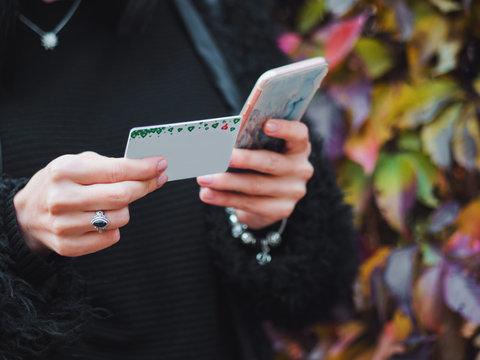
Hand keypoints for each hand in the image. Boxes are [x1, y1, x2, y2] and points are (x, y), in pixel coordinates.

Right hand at [13, 152, 167, 256]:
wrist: (29, 212)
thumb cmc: (62, 183)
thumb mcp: (79, 163)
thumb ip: (112, 165)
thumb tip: (150, 169)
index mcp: (65, 171)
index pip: (116, 171)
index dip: (144, 169)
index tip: (161, 164)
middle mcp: (62, 198)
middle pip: (121, 196)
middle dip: (144, 186)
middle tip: (155, 180)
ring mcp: (64, 225)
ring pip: (120, 217)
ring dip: (125, 208)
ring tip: (113, 202)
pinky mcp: (68, 245)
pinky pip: (111, 236)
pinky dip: (114, 227)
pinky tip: (102, 218)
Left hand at [197, 119, 313, 229]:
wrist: (268, 199)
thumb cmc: (259, 163)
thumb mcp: (259, 150)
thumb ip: (247, 142)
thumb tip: (216, 139)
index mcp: (298, 147)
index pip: (299, 134)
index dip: (285, 129)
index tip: (266, 125)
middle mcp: (300, 169)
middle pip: (271, 162)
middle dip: (244, 159)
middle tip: (221, 157)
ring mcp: (293, 192)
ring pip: (256, 186)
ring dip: (226, 182)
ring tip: (203, 178)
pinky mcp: (281, 210)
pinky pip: (249, 204)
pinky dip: (224, 198)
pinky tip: (207, 194)